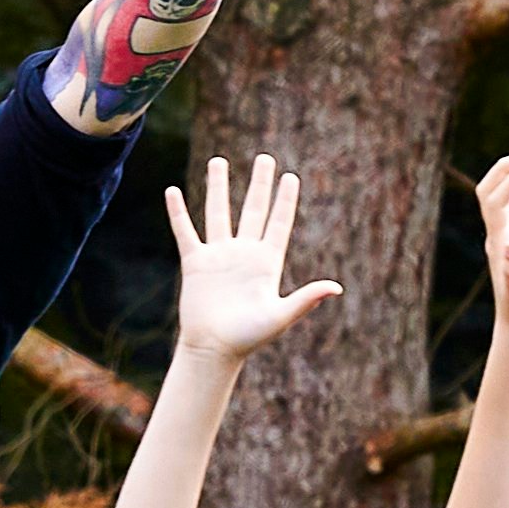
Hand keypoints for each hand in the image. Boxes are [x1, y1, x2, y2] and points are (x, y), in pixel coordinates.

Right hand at [162, 153, 331, 369]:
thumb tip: (336, 288)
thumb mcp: (280, 316)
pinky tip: (172, 191)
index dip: (285, 200)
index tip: (291, 176)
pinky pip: (185, 231)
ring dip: (218, 187)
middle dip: (259, 184)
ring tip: (219, 161)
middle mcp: (244, 253)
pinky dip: (178, 212)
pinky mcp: (195, 263)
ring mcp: (219, 256)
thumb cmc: (249, 337)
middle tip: (265, 158)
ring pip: (218, 212)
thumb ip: (306, 299)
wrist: (214, 349)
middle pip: (253, 209)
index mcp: (267, 262)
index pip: (279, 222)